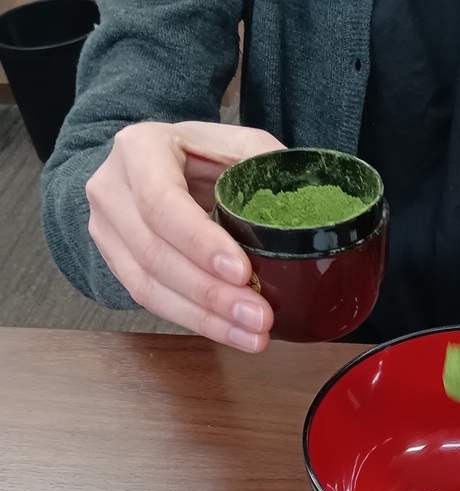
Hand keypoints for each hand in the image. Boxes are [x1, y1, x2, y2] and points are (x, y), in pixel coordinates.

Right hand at [86, 121, 285, 351]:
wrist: (161, 163)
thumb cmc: (206, 154)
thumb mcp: (238, 144)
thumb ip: (266, 164)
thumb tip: (307, 204)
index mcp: (141, 148)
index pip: (161, 202)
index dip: (200, 242)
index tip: (242, 272)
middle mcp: (112, 188)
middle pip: (154, 252)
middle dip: (211, 293)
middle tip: (259, 315)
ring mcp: (107, 228)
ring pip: (148, 285)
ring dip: (205, 317)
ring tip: (252, 334)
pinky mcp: (116, 261)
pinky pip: (150, 300)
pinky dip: (194, 320)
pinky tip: (230, 332)